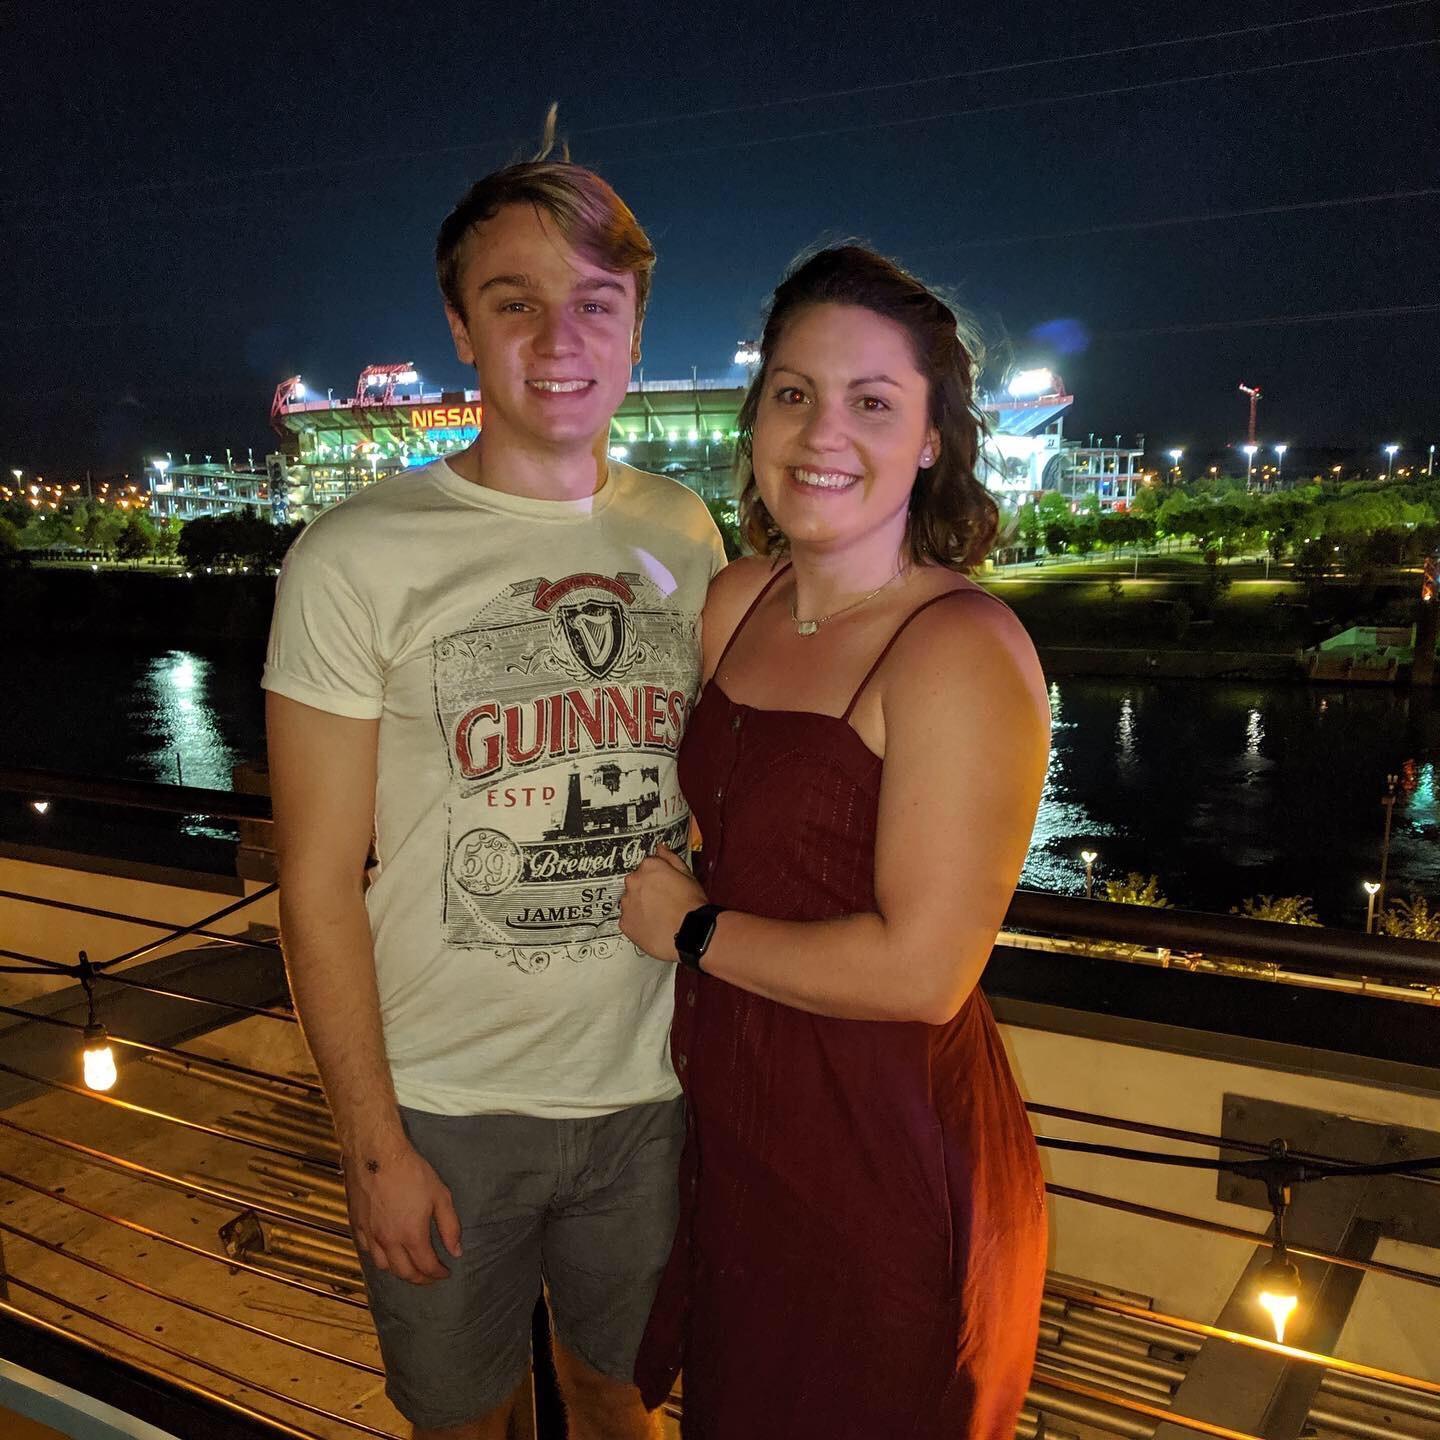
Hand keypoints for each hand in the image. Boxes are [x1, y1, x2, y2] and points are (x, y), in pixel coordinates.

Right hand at [344, 1139, 461, 1284]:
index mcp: (411, 1235)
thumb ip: (450, 1227)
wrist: (376, 1154)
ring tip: (409, 1266)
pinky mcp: (357, 1224)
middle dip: (420, 1279)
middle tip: (430, 1276)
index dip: (438, 1273)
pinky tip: (385, 1250)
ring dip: (399, 1270)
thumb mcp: (440, 1195)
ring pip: (383, 1266)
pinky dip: (379, 1257)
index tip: (446, 1272)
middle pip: (404, 1272)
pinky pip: (367, 1250)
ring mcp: (370, 1234)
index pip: (426, 1266)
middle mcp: (388, 1241)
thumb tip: (456, 1251)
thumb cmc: (411, 1172)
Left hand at [620, 844, 705, 961]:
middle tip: (662, 901)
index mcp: (649, 866)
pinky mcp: (625, 923)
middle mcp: (634, 882)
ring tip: (658, 916)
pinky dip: (637, 922)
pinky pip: (628, 920)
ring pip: (630, 901)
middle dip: (646, 891)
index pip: (646, 866)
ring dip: (640, 906)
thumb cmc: (691, 905)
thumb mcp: (688, 874)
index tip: (663, 885)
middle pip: (635, 883)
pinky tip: (653, 926)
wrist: (690, 932)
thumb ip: (670, 858)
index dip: (657, 877)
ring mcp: (627, 903)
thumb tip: (661, 848)